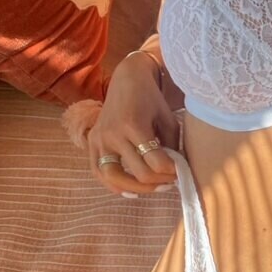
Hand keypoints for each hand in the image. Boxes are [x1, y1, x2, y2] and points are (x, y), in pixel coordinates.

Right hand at [86, 54, 181, 196]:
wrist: (127, 80)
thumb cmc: (151, 98)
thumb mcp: (168, 118)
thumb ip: (171, 145)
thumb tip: (173, 171)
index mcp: (134, 125)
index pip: (156, 162)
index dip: (172, 172)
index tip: (180, 172)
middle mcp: (114, 134)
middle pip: (139, 173)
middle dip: (159, 181)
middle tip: (171, 182)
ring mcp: (99, 139)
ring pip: (114, 177)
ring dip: (137, 189)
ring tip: (153, 188)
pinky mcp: (91, 142)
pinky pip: (98, 172)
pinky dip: (112, 186)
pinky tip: (130, 192)